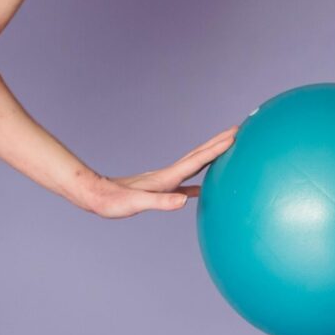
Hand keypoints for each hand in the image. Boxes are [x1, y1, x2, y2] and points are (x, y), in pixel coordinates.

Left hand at [84, 125, 238, 218]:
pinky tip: (204, 187)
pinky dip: (199, 179)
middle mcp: (168, 175)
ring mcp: (165, 181)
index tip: (234, 137)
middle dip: (219, 143)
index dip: (216, 149)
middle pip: (199, 155)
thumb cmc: (113, 202)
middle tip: (239, 130)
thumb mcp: (137, 204)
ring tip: (227, 148)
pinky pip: (186, 181)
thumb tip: (185, 199)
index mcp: (166, 178)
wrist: (95, 196)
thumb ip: (161, 202)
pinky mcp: (160, 189)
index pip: (197, 160)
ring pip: (194, 164)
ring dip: (211, 155)